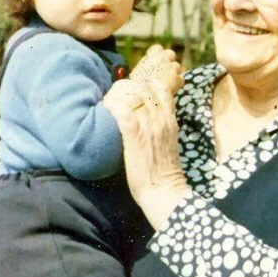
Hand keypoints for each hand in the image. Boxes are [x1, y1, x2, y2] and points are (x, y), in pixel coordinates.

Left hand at [104, 77, 189, 228]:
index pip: (162, 90)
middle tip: (118, 93)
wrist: (164, 191)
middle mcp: (161, 120)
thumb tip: (148, 122)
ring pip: (134, 96)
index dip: (148, 85)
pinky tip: (107, 110)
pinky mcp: (134, 137)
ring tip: (109, 99)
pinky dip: (114, 108)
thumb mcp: (169, 144)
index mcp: (170, 121)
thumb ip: (161, 129)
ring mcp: (148, 127)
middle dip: (131, 86)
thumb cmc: (164, 173)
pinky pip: (123, 113)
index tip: (135, 88)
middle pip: (146, 88)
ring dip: (120, 95)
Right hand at [130, 44, 182, 94]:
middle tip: (165, 71)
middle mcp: (163, 59)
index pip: (158, 48)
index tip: (157, 61)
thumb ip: (146, 67)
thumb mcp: (137, 73)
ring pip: (176, 66)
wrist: (143, 97)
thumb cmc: (136, 88)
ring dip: (173, 73)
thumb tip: (150, 70)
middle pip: (170, 54)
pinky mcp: (178, 78)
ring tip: (165, 83)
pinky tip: (170, 90)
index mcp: (151, 56)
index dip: (158, 55)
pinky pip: (180, 79)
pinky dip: (177, 84)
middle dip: (169, 61)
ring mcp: (172, 67)